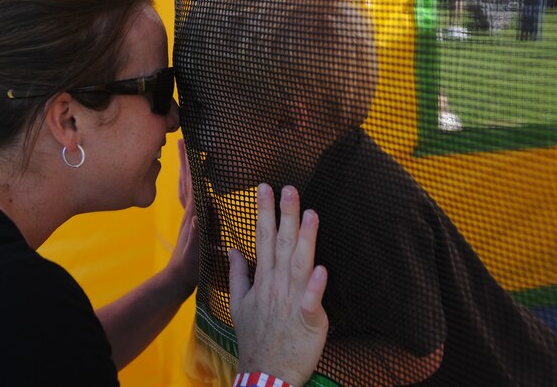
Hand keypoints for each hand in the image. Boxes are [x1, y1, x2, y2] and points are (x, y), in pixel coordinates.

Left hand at [166, 139, 198, 294]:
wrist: (177, 280)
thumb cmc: (190, 268)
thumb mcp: (196, 254)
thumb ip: (197, 237)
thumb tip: (196, 219)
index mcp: (193, 216)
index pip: (193, 186)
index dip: (193, 168)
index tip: (191, 148)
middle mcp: (190, 212)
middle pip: (186, 180)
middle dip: (184, 160)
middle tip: (182, 140)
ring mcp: (189, 216)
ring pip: (185, 186)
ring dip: (185, 167)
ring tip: (185, 151)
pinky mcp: (190, 221)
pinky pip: (188, 195)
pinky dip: (190, 181)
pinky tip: (193, 178)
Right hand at [229, 184, 327, 386]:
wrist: (265, 372)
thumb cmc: (255, 338)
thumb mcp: (238, 304)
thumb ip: (238, 274)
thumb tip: (233, 249)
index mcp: (262, 279)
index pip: (263, 238)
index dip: (265, 212)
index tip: (265, 188)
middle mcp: (276, 285)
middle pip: (283, 244)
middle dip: (286, 214)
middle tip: (290, 188)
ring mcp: (292, 301)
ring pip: (300, 264)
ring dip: (306, 239)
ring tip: (311, 214)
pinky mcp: (308, 319)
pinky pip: (312, 300)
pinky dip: (317, 286)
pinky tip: (323, 268)